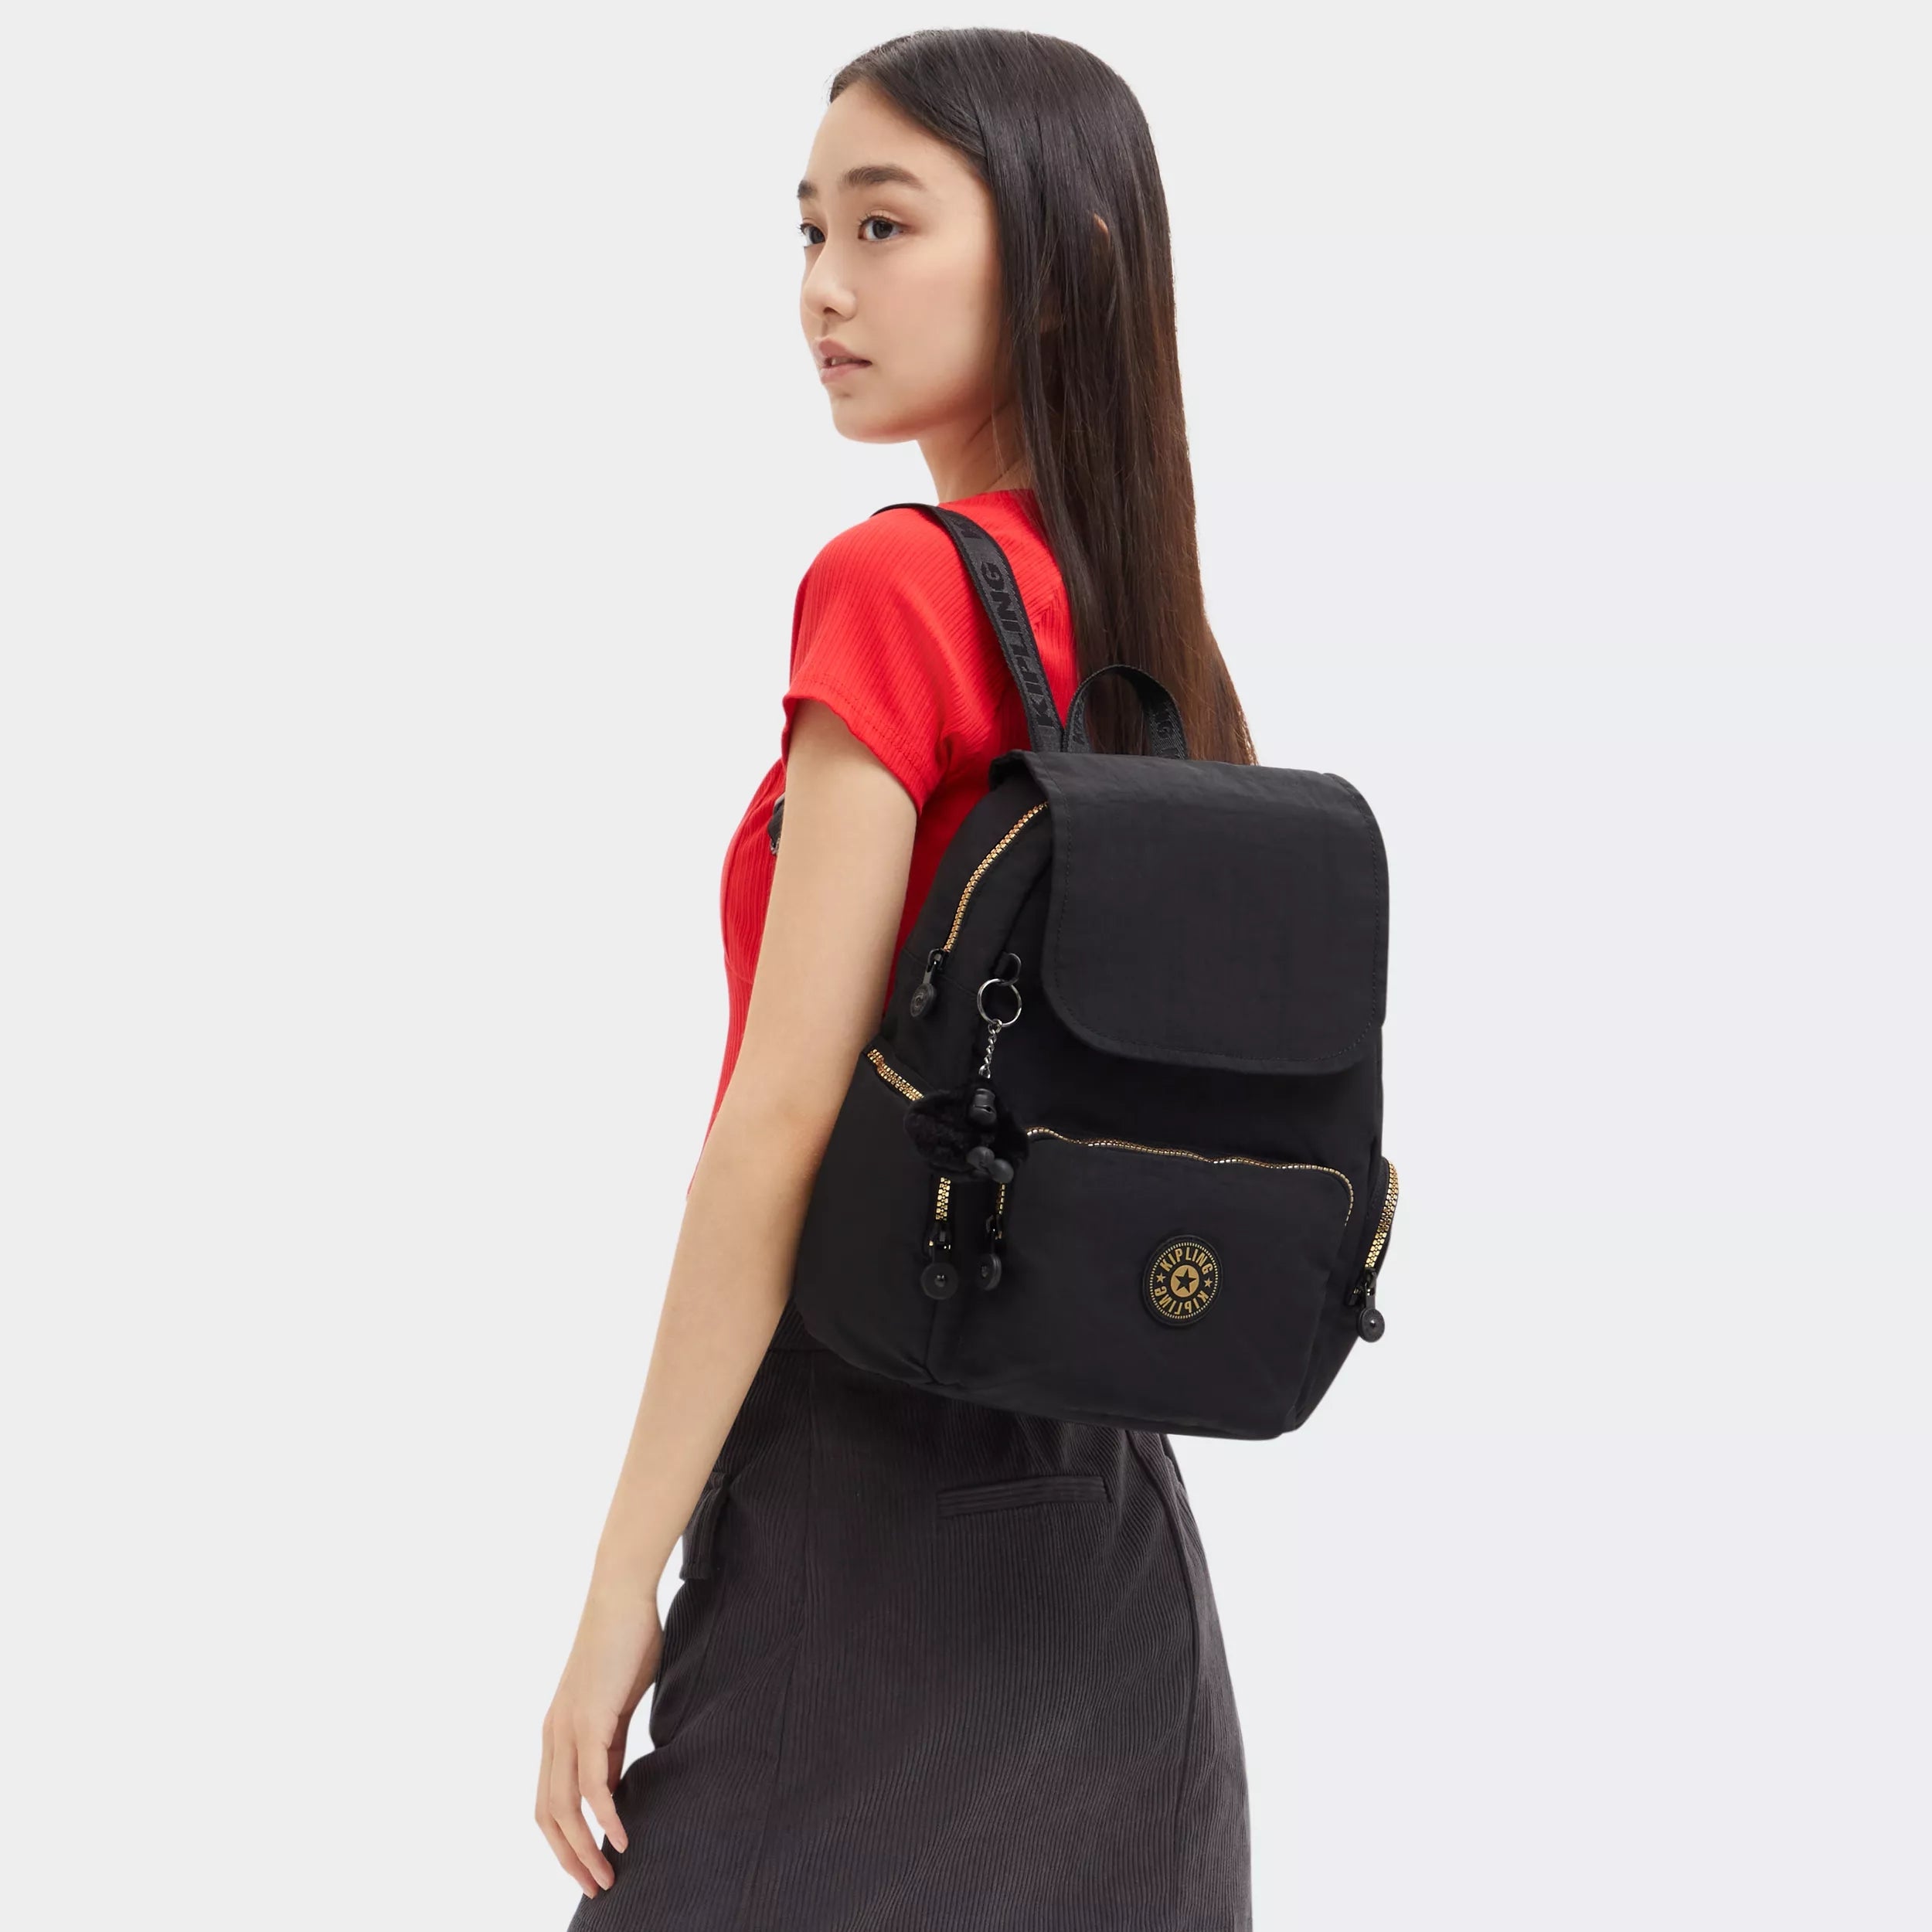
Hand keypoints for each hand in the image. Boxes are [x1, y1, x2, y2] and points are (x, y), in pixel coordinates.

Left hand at [536, 1586, 662, 1896]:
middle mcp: (554, 1734)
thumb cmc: (627, 1640)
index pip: (549, 1803)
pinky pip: (590, 1782)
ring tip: (607, 1875)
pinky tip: (620, 1835)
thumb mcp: (619, 1703)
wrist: (622, 1594)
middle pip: (547, 1816)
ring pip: (564, 1807)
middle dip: (569, 1858)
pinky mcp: (589, 1718)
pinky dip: (603, 1815)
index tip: (589, 1867)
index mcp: (559, 1732)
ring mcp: (568, 1727)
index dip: (565, 1841)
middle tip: (596, 1887)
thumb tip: (618, 1780)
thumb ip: (613, 1741)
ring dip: (584, 1848)